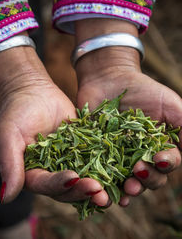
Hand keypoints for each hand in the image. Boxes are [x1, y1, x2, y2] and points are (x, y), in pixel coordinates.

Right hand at [0, 44, 106, 204]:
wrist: (33, 92)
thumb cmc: (16, 111)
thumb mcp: (9, 136)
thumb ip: (10, 164)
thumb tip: (6, 198)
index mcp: (33, 173)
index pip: (46, 185)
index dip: (59, 184)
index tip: (73, 178)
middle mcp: (52, 171)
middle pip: (68, 188)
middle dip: (83, 191)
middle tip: (100, 192)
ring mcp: (69, 160)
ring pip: (85, 178)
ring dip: (100, 184)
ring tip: (115, 188)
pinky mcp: (83, 148)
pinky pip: (95, 158)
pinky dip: (107, 165)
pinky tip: (121, 168)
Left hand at [75, 19, 181, 206]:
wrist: (109, 79)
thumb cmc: (143, 89)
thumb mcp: (169, 104)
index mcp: (159, 146)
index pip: (168, 163)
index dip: (166, 165)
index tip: (159, 158)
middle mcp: (141, 156)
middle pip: (149, 177)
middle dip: (147, 180)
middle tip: (138, 173)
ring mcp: (119, 157)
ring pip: (127, 180)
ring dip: (128, 189)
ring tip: (126, 190)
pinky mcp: (99, 154)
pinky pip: (102, 173)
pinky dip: (104, 184)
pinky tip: (104, 190)